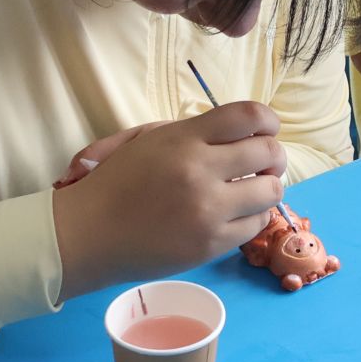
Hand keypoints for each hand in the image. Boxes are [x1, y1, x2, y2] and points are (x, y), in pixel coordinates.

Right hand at [52, 101, 284, 299]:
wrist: (88, 233)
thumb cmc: (116, 181)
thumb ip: (195, 130)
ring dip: (266, 187)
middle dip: (272, 156)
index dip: (268, 121)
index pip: (250, 116)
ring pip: (271, 191)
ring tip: (249, 189)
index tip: (265, 130)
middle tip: (261, 163)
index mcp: (183, 139)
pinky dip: (252, 216)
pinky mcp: (211, 245)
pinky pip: (256, 224)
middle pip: (269, 153)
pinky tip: (234, 213)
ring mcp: (208, 211)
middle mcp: (200, 172)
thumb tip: (245, 132)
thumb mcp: (148, 138)